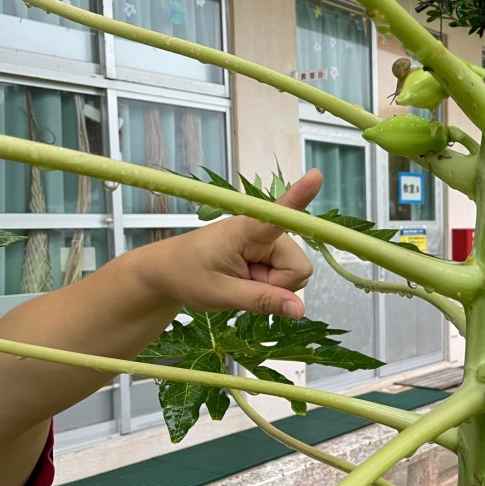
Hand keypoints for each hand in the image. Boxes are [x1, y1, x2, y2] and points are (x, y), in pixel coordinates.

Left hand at [135, 170, 322, 318]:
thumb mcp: (222, 294)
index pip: (277, 215)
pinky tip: (249, 280)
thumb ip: (263, 300)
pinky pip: (286, 273)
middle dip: (278, 284)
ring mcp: (268, 240)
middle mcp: (263, 230)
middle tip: (245, 285)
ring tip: (243, 281)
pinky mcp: (268, 249)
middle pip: (298, 266)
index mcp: (245, 230)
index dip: (299, 197)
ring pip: (295, 272)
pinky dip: (272, 283)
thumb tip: (300, 309)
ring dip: (274, 285)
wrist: (168, 271)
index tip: (316, 176)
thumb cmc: (187, 275)